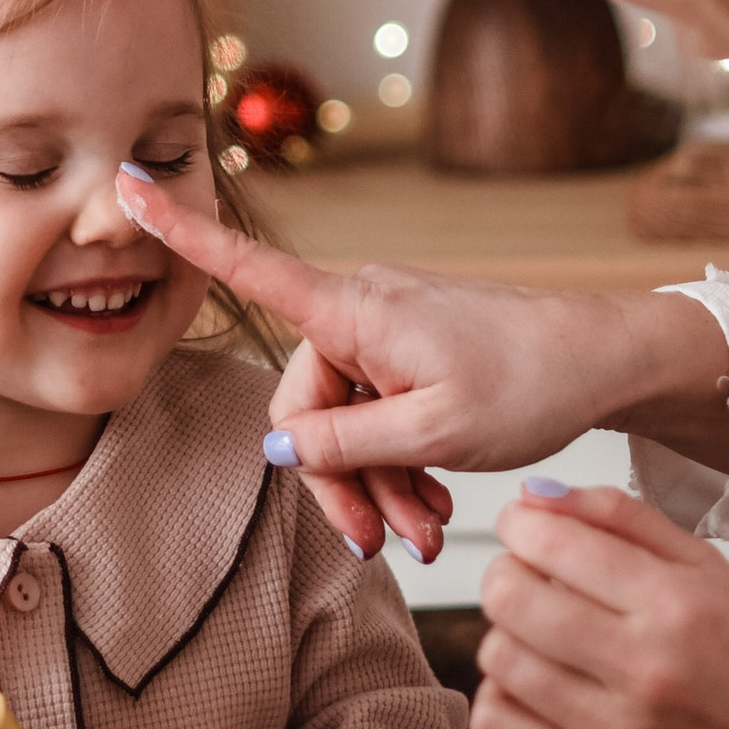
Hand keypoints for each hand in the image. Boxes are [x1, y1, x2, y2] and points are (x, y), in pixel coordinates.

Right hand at [114, 163, 728, 559]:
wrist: (603, 361)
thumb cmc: (529, 382)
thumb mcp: (434, 430)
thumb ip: (348, 442)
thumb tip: (282, 449)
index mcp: (355, 311)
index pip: (249, 267)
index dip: (182, 230)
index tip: (124, 185)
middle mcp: (361, 312)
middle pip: (306, 406)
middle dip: (341, 480)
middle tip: (386, 544)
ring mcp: (388, 333)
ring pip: (348, 423)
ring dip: (380, 486)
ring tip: (428, 533)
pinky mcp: (413, 353)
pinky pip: (381, 414)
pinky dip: (401, 463)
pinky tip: (432, 504)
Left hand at [472, 486, 728, 728]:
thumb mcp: (702, 565)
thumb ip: (620, 517)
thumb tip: (537, 497)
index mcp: (673, 603)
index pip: (553, 544)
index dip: (519, 525)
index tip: (522, 527)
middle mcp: (642, 667)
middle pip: (509, 598)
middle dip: (506, 575)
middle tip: (527, 579)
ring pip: (497, 657)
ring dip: (507, 636)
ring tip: (541, 637)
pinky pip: (495, 723)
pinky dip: (502, 695)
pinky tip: (536, 685)